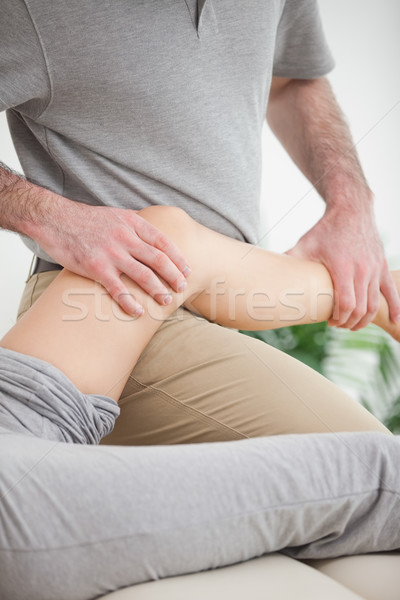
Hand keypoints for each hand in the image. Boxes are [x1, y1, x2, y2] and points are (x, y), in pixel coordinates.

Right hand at [35, 196, 190, 315]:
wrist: (54, 219)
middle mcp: (125, 238)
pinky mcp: (96, 267)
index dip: (178, 258)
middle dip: (173, 276)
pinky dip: (130, 302)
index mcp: (132, 224)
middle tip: (182, 288)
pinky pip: (118, 288)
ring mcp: (111, 253)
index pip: (163, 242)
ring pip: (143, 275)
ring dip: (157, 290)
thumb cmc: (85, 219)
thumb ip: (135, 227)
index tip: (187, 270)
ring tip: (166, 301)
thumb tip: (153, 241)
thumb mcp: (116, 215)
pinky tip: (138, 311)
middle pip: (158, 260)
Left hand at [286, 206, 399, 329]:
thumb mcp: (305, 244)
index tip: (329, 322)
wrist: (351, 210)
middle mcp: (362, 270)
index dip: (339, 318)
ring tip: (353, 324)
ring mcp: (375, 269)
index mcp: (343, 268)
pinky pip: (392, 292)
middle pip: (360, 309)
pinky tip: (395, 321)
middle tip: (337, 324)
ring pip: (375, 304)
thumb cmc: (326, 229)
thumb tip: (266, 272)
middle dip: (348, 322)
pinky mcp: (382, 267)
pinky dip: (395, 308)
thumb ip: (289, 259)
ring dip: (364, 319)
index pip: (346, 304)